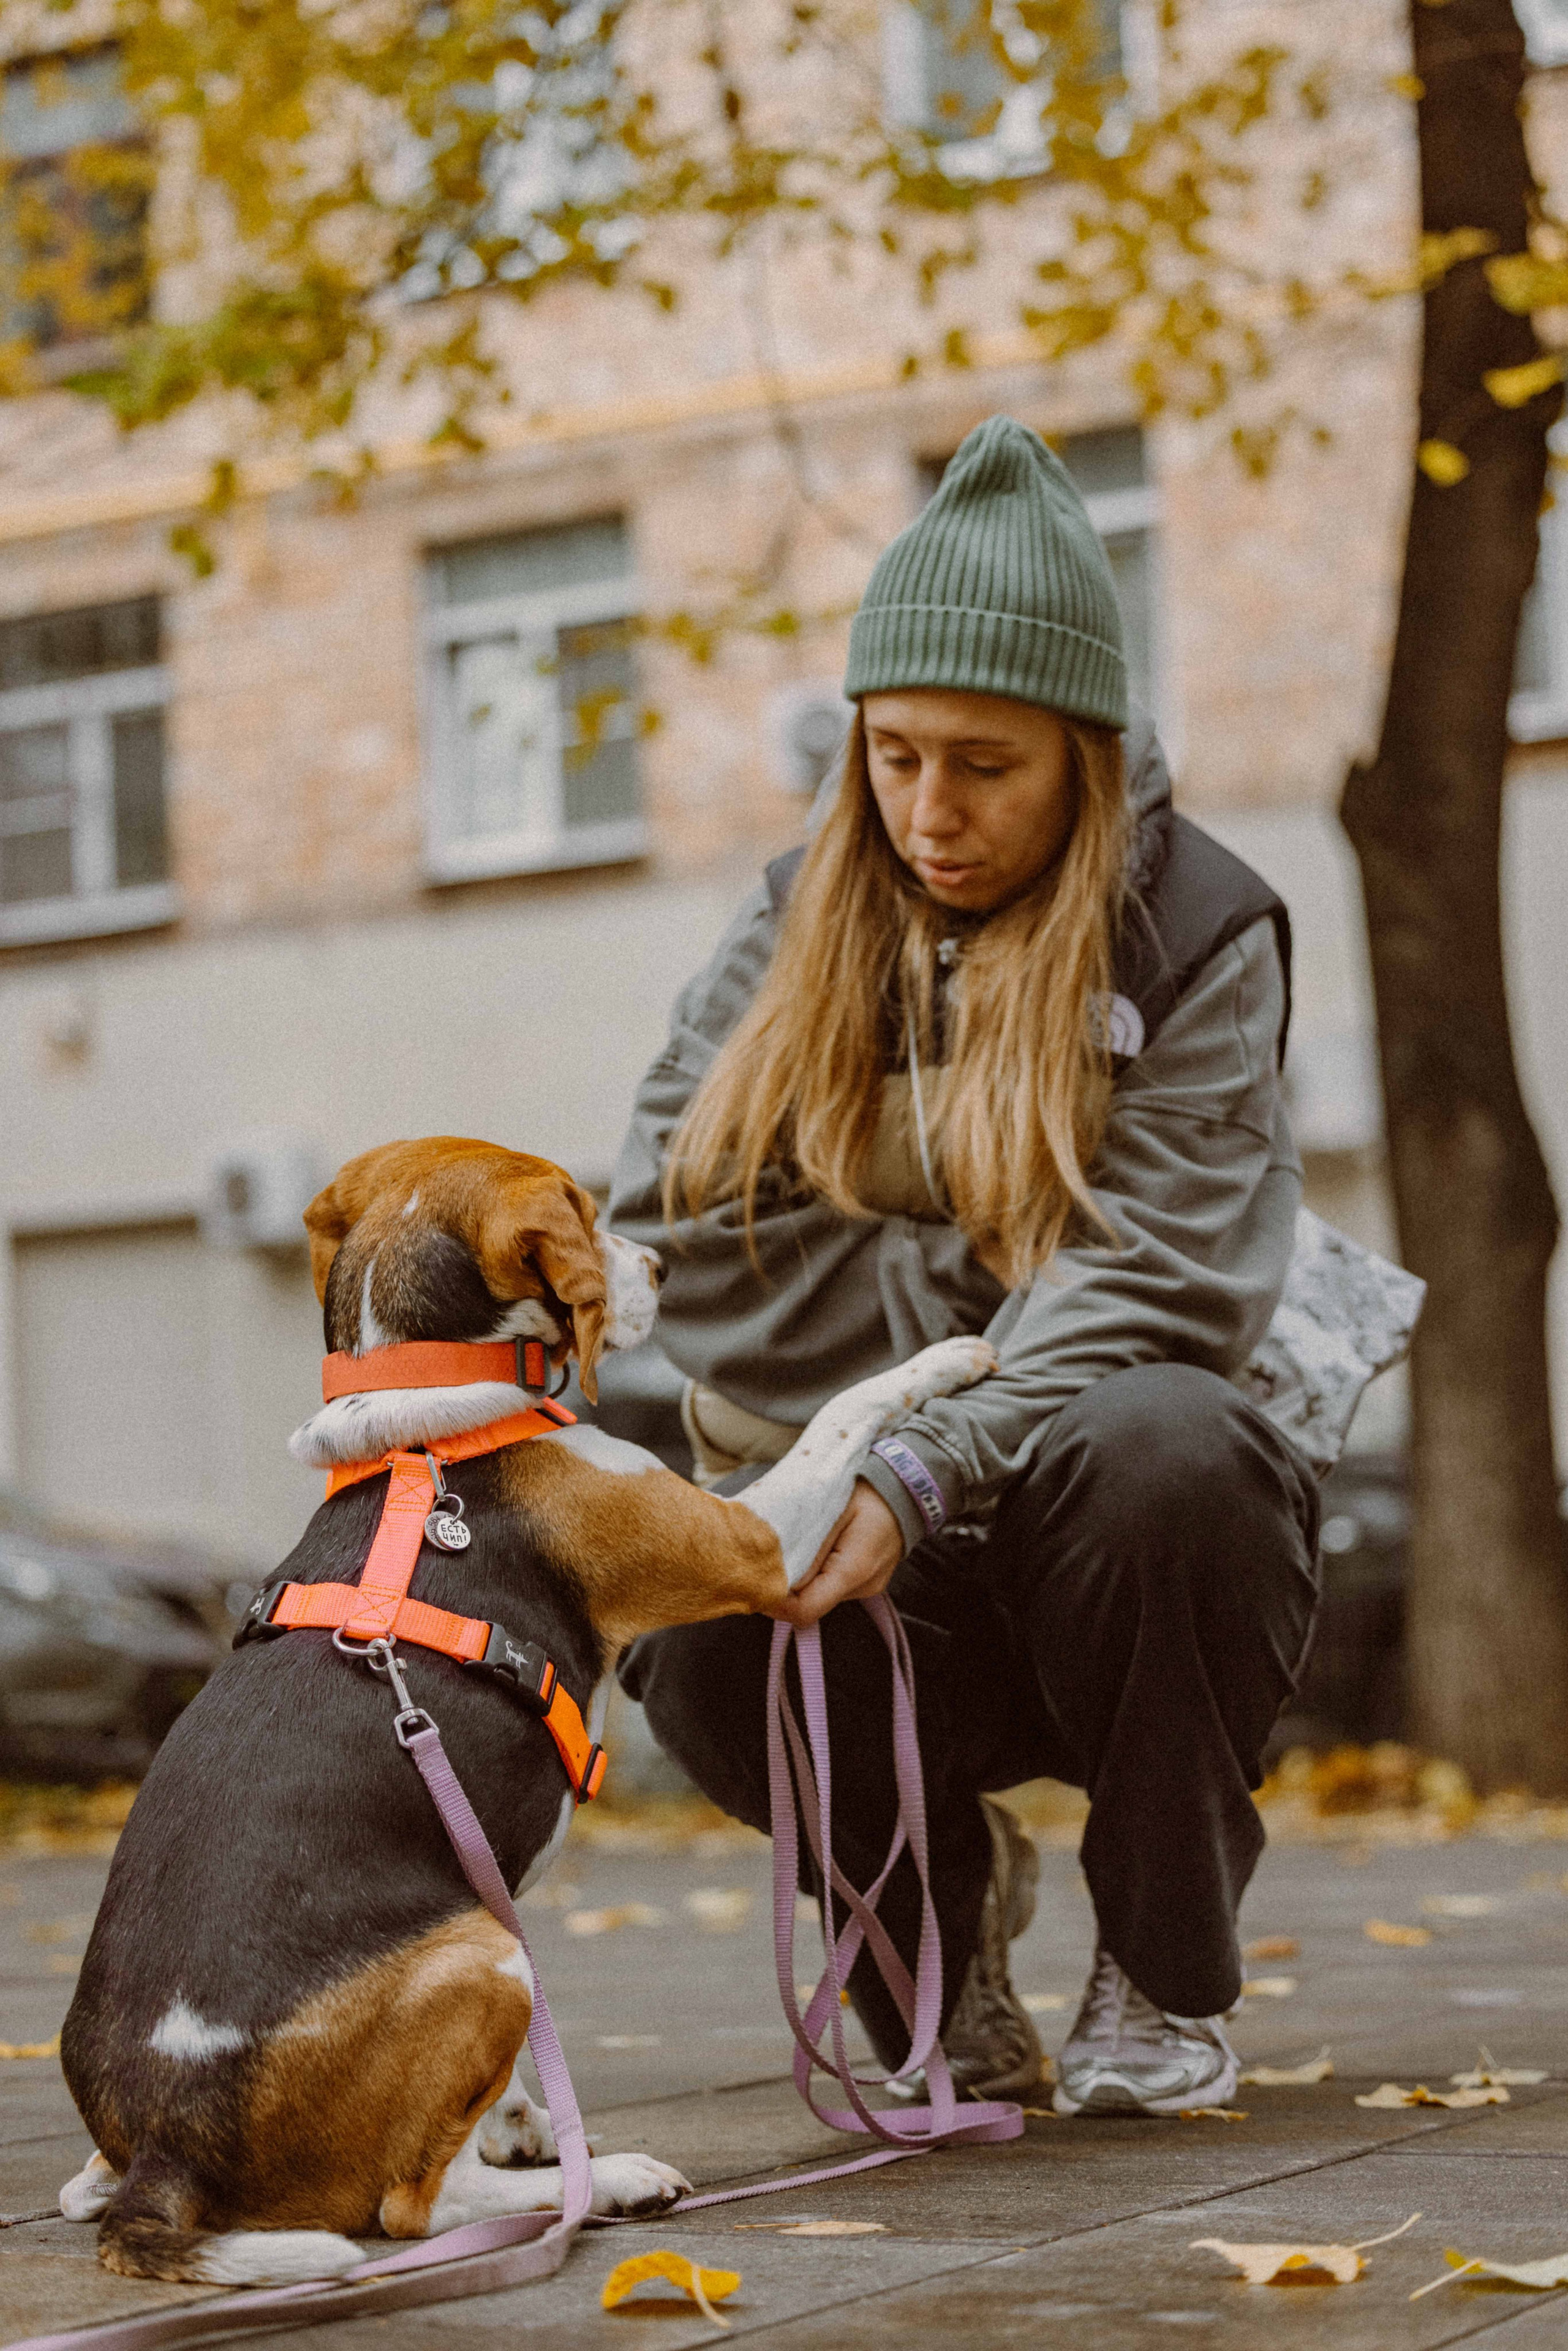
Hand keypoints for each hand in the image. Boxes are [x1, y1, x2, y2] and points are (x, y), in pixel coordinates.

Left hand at [770, 1480, 903, 1626]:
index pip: (804, 1610)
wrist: (908, 1487)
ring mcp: (865, 1586)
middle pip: (809, 1604)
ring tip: (790, 1545)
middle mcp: (861, 1587)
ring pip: (818, 1594)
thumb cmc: (868, 1491)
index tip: (754, 1579)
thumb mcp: (831, 1510)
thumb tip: (774, 1574)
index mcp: (853, 1570)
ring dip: (800, 1577)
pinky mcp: (865, 1580)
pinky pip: (831, 1583)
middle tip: (763, 1557)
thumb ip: (805, 1544)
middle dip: (784, 1586)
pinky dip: (816, 1571)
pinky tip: (811, 1547)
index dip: (774, 1601)